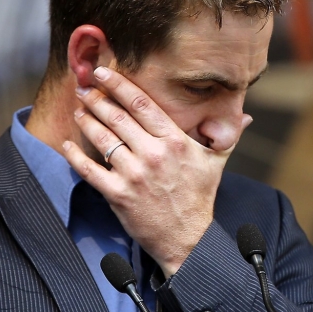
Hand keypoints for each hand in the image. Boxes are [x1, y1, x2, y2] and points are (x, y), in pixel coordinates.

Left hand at [62, 66, 250, 275]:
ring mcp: (134, 174)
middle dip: (97, 99)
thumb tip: (245, 116)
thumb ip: (227, 135)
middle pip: (118, 117)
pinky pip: (90, 170)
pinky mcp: (119, 195)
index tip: (103, 72)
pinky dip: (75, 156)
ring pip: (103, 139)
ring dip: (86, 121)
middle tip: (84, 88)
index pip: (141, 103)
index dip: (119, 84)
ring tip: (79, 110)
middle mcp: (154, 154)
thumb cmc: (199, 197)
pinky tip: (67, 145)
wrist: (187, 239)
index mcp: (175, 140)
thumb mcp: (216, 162)